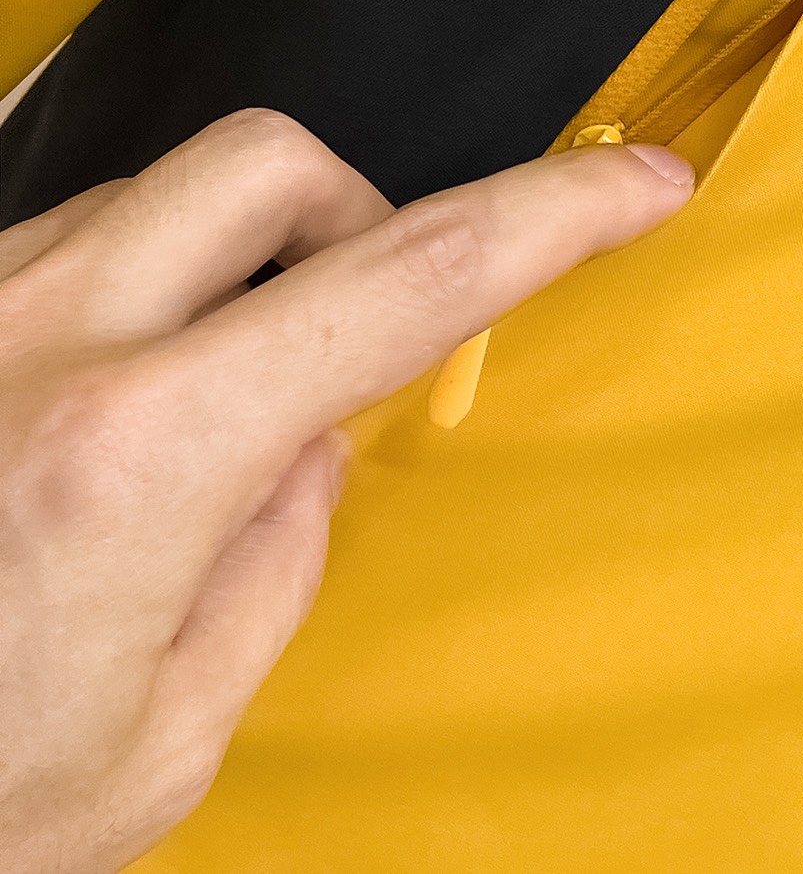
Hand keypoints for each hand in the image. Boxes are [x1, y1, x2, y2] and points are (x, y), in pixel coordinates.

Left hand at [0, 109, 692, 873]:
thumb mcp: (155, 745)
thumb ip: (270, 562)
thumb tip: (312, 438)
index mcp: (137, 453)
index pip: (403, 280)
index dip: (549, 217)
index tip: (638, 184)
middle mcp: (40, 339)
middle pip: (270, 161)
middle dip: (360, 214)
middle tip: (359, 334)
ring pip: (155, 195)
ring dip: (231, 265)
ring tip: (203, 412)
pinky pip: (63, 248)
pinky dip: (130, 299)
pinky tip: (95, 420)